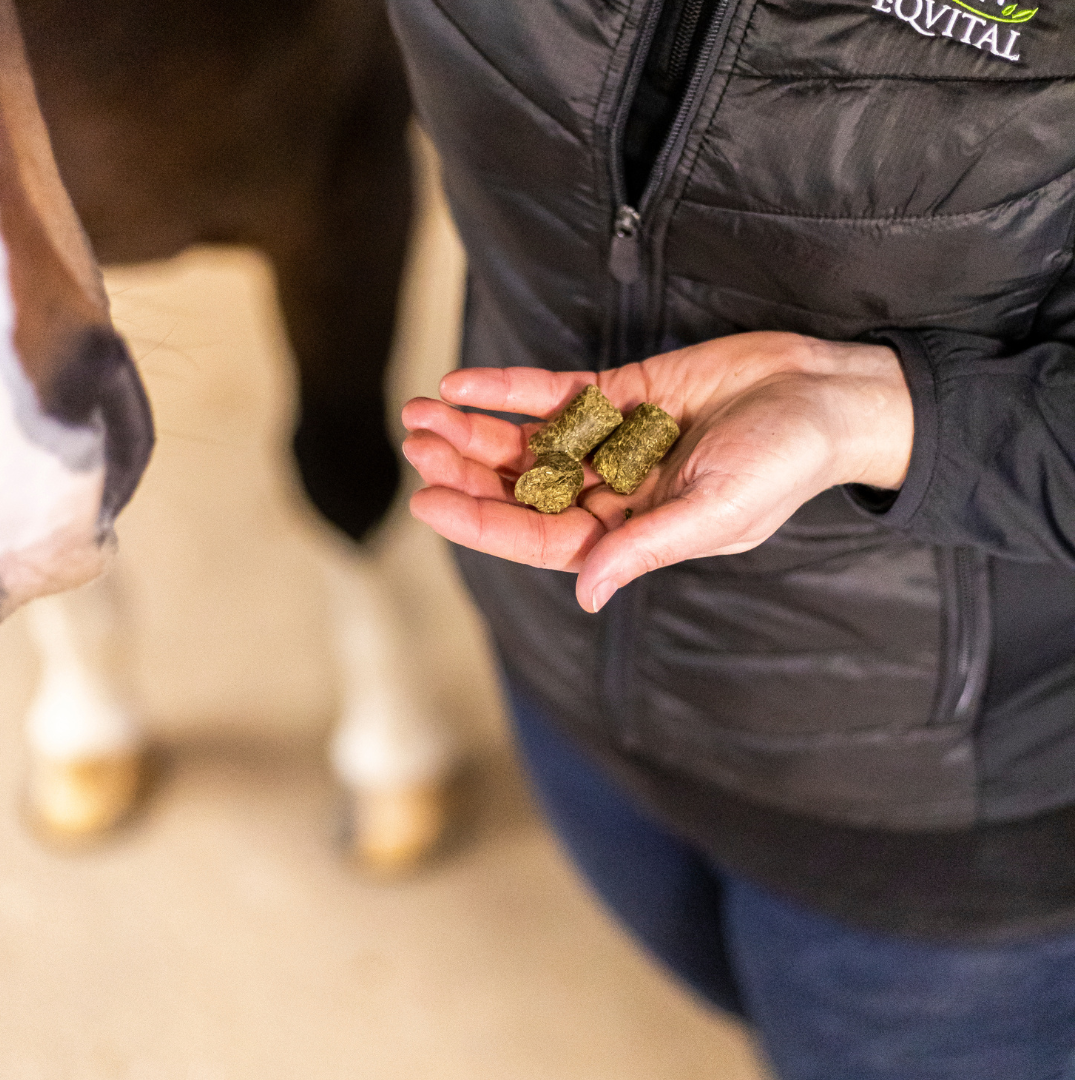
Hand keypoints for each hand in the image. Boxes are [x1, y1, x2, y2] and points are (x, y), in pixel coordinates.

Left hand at [401, 332, 912, 612]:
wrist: (823, 394)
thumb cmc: (783, 463)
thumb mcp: (716, 511)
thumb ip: (647, 547)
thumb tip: (589, 595)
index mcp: (630, 536)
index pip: (538, 538)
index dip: (479, 521)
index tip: (427, 498)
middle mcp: (611, 494)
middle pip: (521, 489)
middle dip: (466, 468)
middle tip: (418, 443)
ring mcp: (611, 444)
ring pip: (528, 442)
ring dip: (475, 428)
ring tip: (423, 411)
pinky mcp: (621, 395)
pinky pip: (554, 394)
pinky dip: (510, 389)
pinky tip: (465, 384)